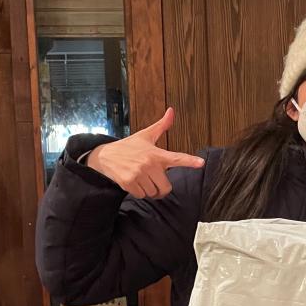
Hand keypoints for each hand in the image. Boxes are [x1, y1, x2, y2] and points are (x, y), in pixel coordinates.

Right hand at [86, 108, 203, 198]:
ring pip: (153, 193)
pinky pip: (142, 195)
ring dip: (149, 190)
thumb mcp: (146, 135)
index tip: (201, 163)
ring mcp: (139, 174)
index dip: (189, 161)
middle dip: (161, 188)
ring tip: (141, 178)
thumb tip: (172, 111)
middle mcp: (149, 164)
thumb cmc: (129, 147)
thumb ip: (162, 126)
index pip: (176, 158)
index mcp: (156, 154)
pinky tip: (133, 182)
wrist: (105, 156)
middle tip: (153, 180)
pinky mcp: (129, 183)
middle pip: (165, 187)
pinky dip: (139, 192)